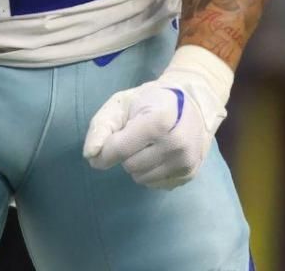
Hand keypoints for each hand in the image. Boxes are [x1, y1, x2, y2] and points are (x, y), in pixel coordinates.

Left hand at [82, 46, 231, 189]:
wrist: (194, 104)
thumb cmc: (152, 101)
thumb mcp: (122, 103)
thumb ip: (101, 126)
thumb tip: (91, 156)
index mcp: (159, 121)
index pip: (119, 149)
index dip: (105, 150)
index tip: (104, 145)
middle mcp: (176, 145)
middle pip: (130, 166)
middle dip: (126, 154)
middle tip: (136, 137)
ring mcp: (185, 162)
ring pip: (141, 178)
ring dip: (137, 164)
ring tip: (148, 145)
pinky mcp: (189, 174)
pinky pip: (155, 184)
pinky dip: (151, 172)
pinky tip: (159, 155)